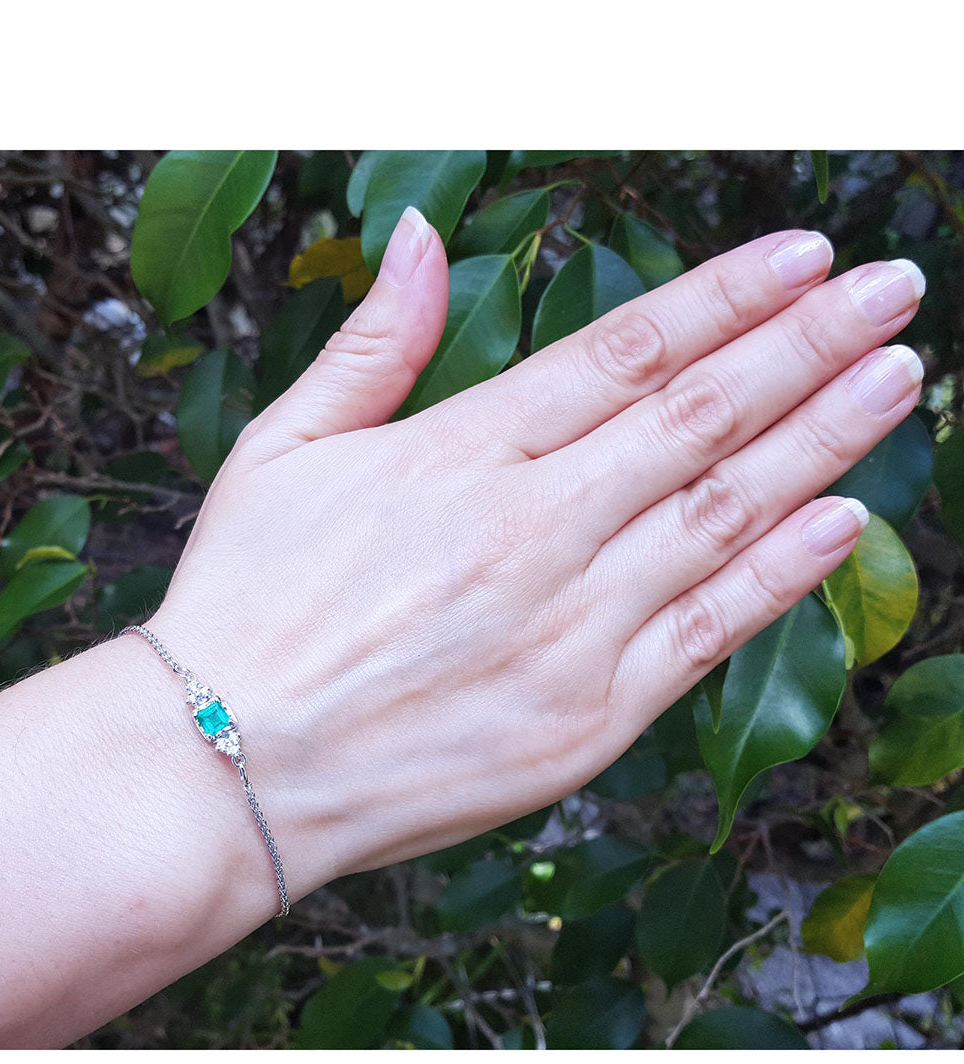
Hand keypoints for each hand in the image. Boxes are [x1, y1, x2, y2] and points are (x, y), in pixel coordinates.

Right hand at [148, 207, 923, 891]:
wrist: (228, 770)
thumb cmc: (245, 607)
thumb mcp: (281, 449)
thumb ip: (372, 341)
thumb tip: (418, 233)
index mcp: (457, 456)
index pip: (623, 353)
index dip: (724, 298)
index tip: (803, 257)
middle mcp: (530, 532)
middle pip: (700, 418)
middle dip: (808, 346)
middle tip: (893, 292)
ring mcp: (569, 629)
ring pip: (725, 514)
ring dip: (824, 440)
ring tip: (898, 378)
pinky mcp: (587, 719)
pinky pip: (707, 631)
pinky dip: (782, 574)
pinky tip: (844, 520)